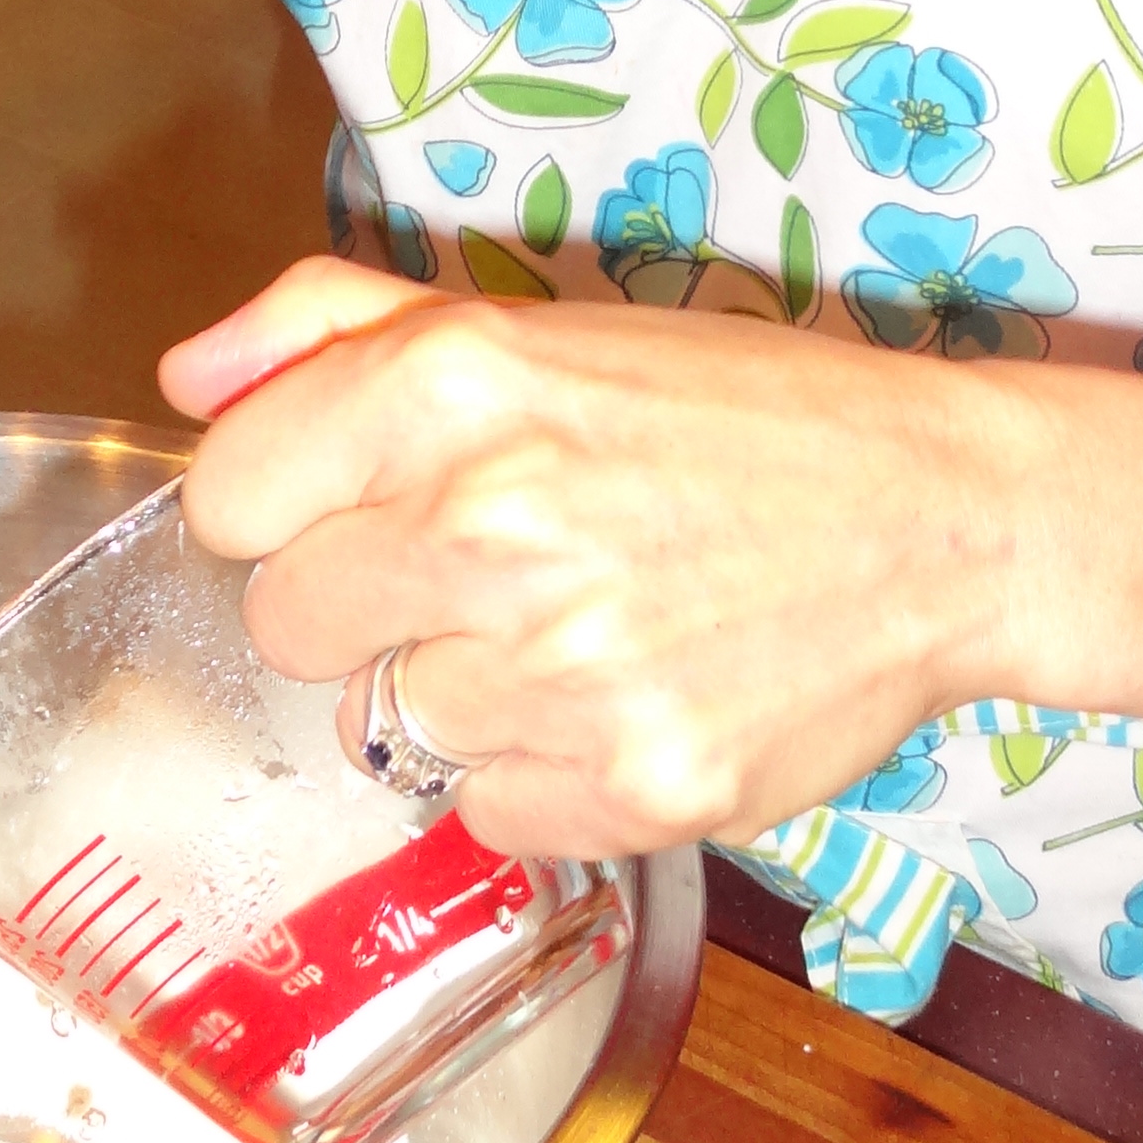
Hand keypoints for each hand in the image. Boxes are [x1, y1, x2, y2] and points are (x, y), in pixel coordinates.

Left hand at [163, 260, 1029, 860]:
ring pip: (388, 727)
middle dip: (365, 602)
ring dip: (464, 691)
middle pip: (287, 623)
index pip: (226, 496)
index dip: (286, 505)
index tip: (358, 503)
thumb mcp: (538, 328)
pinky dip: (539, 776)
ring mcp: (558, 668)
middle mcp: (489, 521)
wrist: (949, 517)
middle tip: (482, 568)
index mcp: (453, 386)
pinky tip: (623, 700)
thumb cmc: (737, 414)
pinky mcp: (627, 786)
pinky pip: (484, 814)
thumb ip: (335, 328)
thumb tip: (192, 375)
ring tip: (581, 628)